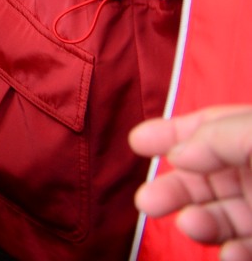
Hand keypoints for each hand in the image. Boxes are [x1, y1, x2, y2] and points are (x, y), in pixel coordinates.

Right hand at [132, 106, 251, 258]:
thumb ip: (220, 136)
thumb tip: (177, 155)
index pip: (209, 129)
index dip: (171, 133)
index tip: (137, 142)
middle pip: (206, 178)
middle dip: (173, 188)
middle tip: (147, 201)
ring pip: (222, 216)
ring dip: (200, 223)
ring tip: (190, 225)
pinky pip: (245, 249)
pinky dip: (232, 254)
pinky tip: (229, 253)